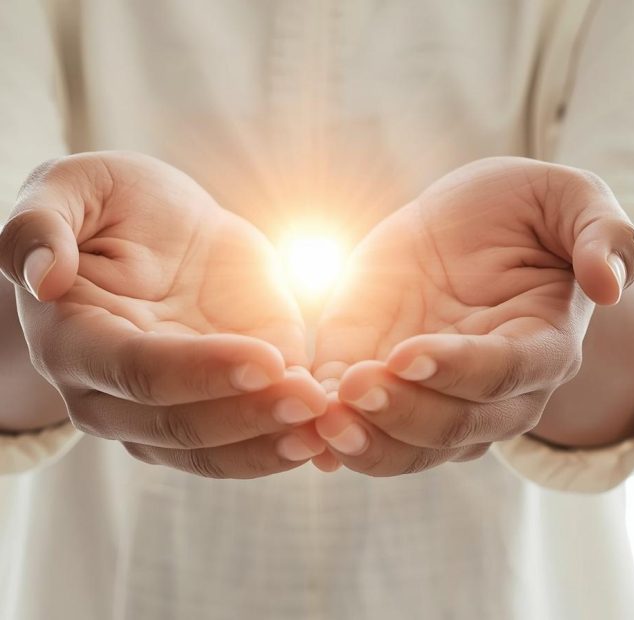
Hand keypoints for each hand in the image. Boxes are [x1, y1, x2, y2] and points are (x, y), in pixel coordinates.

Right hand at [0, 152, 325, 477]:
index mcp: (74, 339)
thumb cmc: (113, 206)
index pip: (135, 371)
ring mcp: (164, 404)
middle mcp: (111, 391)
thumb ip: (39, 225)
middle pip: (176, 424)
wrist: (161, 231)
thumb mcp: (72, 188)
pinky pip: (239, 442)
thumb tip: (44, 277)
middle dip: (246, 417)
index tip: (268, 358)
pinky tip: (326, 438)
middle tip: (313, 403)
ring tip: (326, 429)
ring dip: (268, 446)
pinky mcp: (212, 400)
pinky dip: (280, 445)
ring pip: (209, 451)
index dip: (200, 370)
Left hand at [312, 157, 633, 475]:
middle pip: (455, 427)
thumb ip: (601, 235)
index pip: (505, 375)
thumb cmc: (520, 212)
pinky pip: (364, 422)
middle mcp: (490, 389)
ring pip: (409, 445)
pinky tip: (304, 430)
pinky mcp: (383, 378)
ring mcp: (433, 393)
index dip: (459, 370)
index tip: (407, 355)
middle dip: (403, 416)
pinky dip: (334, 433)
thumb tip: (611, 283)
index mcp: (541, 346)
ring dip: (366, 442)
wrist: (462, 225)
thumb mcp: (568, 201)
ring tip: (321, 424)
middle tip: (353, 393)